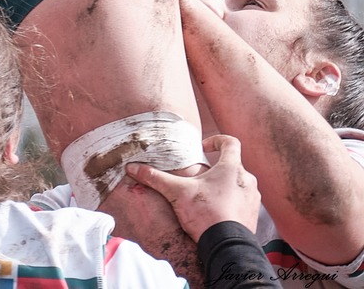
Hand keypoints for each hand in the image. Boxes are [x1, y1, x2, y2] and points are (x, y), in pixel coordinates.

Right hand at [126, 133, 259, 238]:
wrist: (227, 246)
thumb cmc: (206, 214)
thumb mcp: (176, 192)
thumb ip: (155, 177)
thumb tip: (132, 168)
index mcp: (231, 168)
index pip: (230, 142)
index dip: (216, 140)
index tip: (204, 148)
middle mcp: (247, 181)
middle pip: (232, 165)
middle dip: (215, 169)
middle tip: (200, 177)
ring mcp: (253, 198)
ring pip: (238, 184)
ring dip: (224, 186)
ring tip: (206, 195)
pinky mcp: (254, 214)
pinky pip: (243, 201)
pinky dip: (230, 202)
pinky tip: (216, 211)